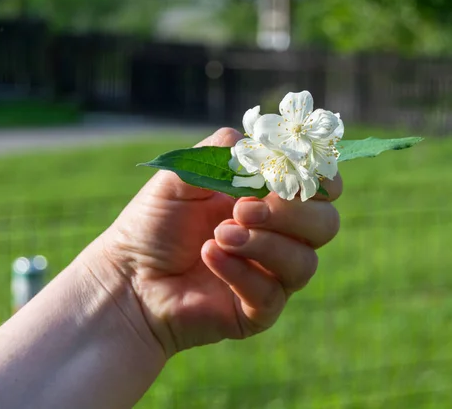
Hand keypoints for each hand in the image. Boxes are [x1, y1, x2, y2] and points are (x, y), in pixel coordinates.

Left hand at [79, 128, 341, 357]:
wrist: (126, 277)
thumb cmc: (152, 224)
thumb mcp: (180, 178)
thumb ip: (216, 155)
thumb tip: (248, 140)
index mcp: (267, 199)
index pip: (319, 189)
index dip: (318, 179)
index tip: (293, 171)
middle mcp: (277, 237)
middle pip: (325, 224)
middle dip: (290, 213)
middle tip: (243, 208)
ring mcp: (270, 275)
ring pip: (305, 262)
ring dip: (263, 243)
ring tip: (218, 234)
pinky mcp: (258, 311)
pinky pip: (271, 294)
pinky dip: (240, 272)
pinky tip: (208, 255)